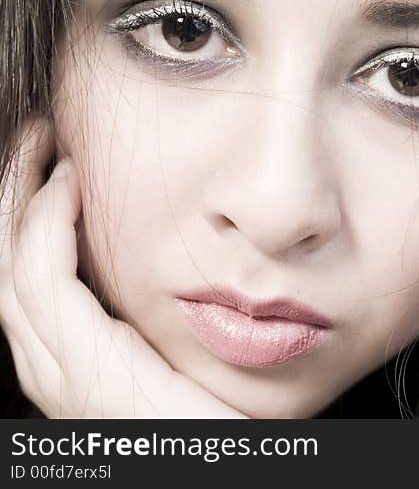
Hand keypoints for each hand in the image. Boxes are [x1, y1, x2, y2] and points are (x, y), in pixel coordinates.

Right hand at [0, 118, 244, 417]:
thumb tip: (160, 267)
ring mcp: (58, 372)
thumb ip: (147, 321)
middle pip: (6, 262)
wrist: (223, 466)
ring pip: (11, 264)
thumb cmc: (210, 422)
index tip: (61, 164)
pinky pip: (42, 279)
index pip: (29, 274)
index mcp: (71, 364)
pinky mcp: (83, 369)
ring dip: (21, 195)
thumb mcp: (170, 358)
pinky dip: (47, 225)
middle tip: (38, 136)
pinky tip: (69, 185)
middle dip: (13, 193)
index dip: (32, 214)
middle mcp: (50, 367)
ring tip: (43, 143)